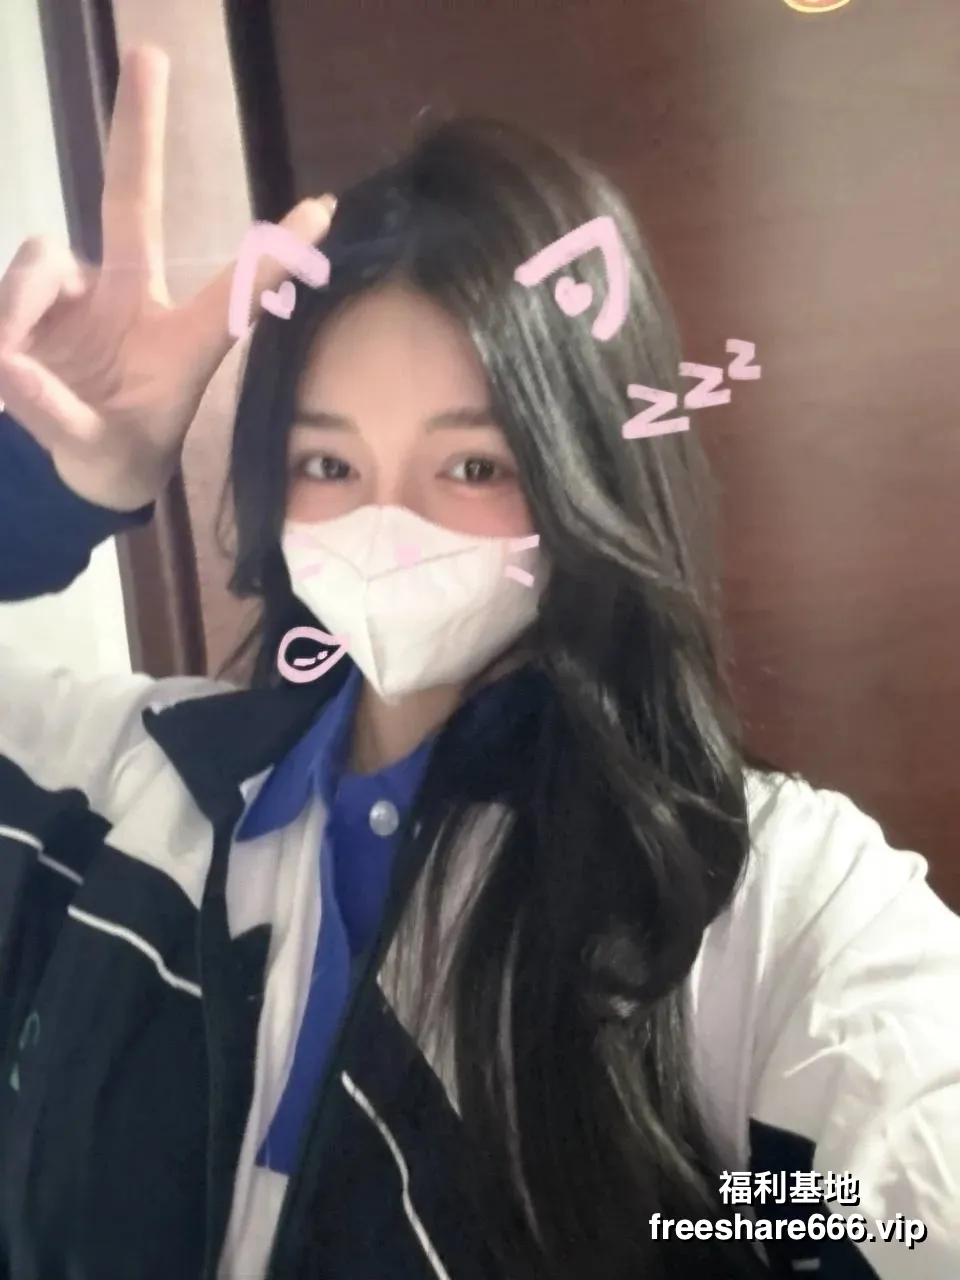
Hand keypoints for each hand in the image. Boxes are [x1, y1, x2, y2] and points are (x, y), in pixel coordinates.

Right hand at [0, 44, 334, 511]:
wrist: (73, 475)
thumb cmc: (114, 461)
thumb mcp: (96, 454)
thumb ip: (56, 417)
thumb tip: (8, 365)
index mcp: (182, 345)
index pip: (234, 293)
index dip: (273, 256)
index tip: (324, 213)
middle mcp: (133, 303)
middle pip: (130, 202)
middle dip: (138, 131)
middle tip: (148, 54)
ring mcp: (83, 295)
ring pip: (43, 258)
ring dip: (21, 305)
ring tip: (9, 369)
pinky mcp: (39, 301)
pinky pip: (13, 289)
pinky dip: (4, 323)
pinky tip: (4, 370)